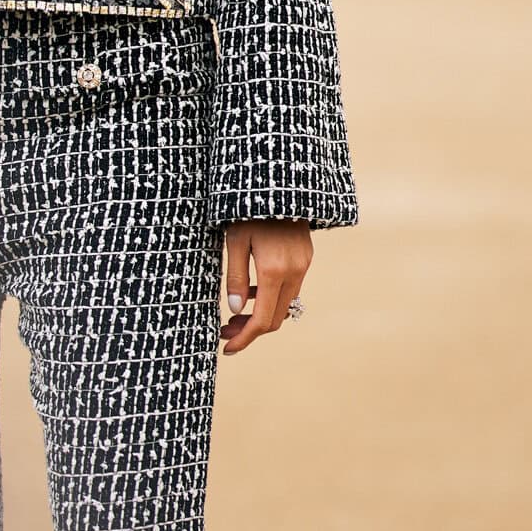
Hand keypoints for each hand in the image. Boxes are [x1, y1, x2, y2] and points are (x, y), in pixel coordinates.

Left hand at [220, 221, 311, 353]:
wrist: (279, 181)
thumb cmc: (248, 208)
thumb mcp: (234, 240)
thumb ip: (236, 277)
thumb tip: (236, 310)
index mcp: (274, 270)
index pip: (262, 321)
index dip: (244, 339)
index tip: (226, 348)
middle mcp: (294, 271)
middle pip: (275, 319)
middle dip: (250, 331)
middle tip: (225, 332)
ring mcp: (303, 264)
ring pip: (285, 305)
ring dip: (262, 315)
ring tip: (235, 314)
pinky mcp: (306, 257)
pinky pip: (290, 288)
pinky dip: (272, 298)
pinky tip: (254, 291)